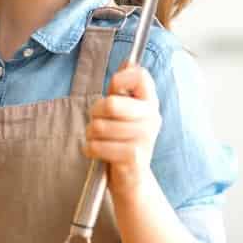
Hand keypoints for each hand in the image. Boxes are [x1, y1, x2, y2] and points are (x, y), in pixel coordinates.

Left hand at [83, 63, 160, 197]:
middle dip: (95, 112)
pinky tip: (99, 153)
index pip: (139, 75)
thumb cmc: (123, 140)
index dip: (119, 80)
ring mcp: (144, 138)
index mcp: (150, 102)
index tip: (114, 92)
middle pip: (111, 104)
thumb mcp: (125, 111)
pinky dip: (90, 149)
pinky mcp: (133, 158)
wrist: (132, 180)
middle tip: (98, 120)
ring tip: (99, 139)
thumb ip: (124, 87)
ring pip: (99, 126)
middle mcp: (152, 118)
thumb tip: (128, 62)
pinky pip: (97, 146)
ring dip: (91, 134)